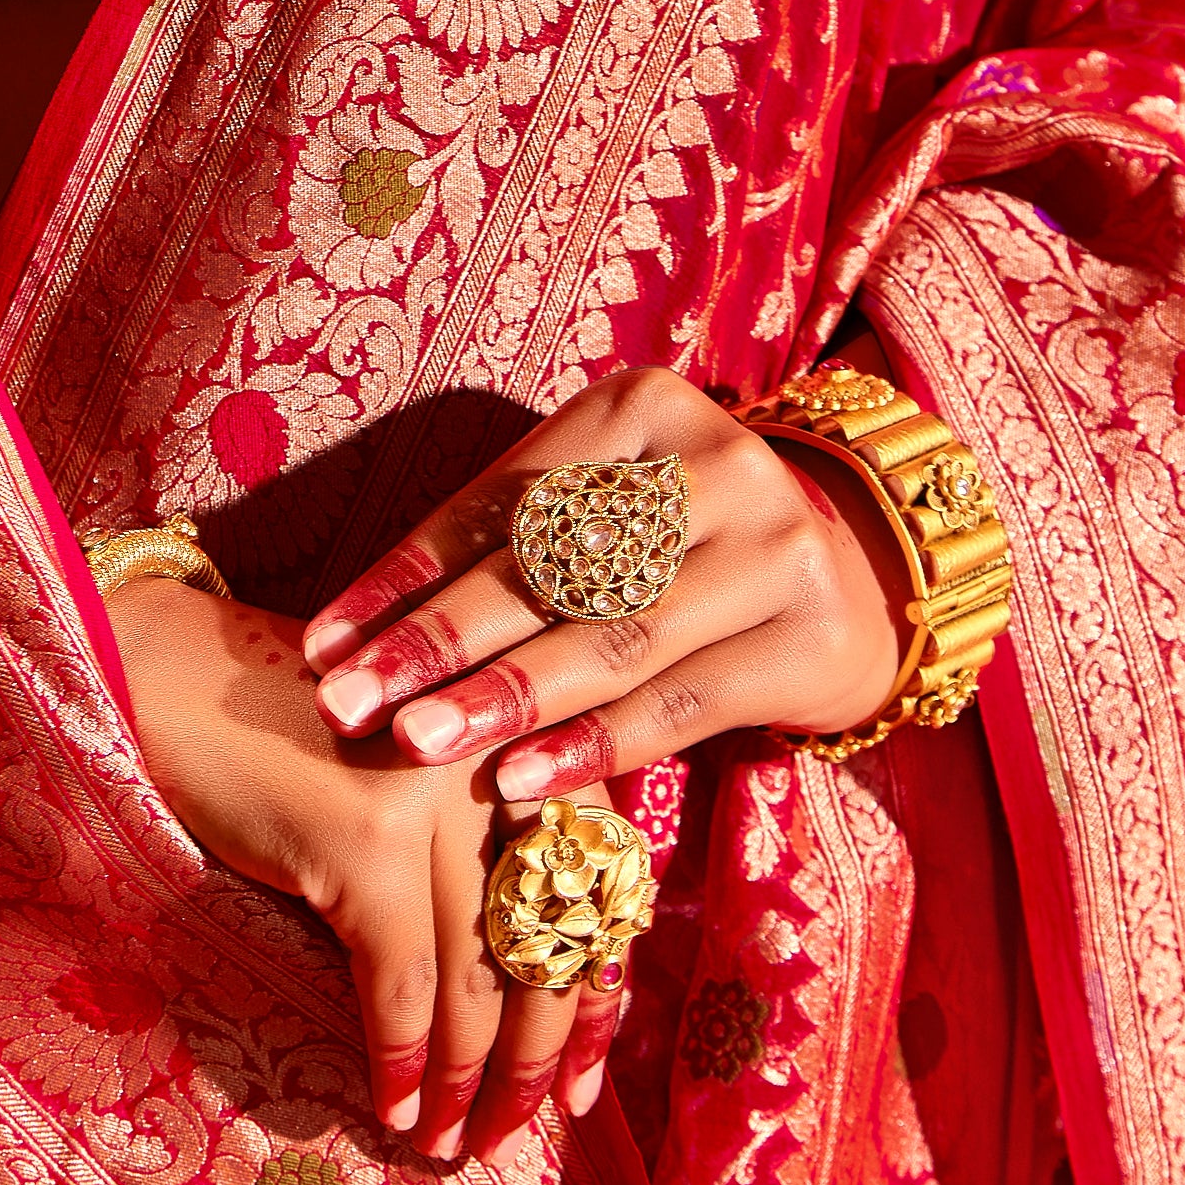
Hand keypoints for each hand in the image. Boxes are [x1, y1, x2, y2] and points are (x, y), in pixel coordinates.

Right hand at [106, 576, 615, 1161]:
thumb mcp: (414, 781)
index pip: (603, 897)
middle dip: (536, 1065)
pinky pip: (403, 982)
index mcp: (536, 741)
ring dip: (466, 1084)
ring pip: (481, 979)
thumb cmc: (293, 738)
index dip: (600, 1005)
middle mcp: (508, 759)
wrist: (174, 676)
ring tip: (448, 1147)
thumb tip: (525, 1013)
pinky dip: (403, 1063)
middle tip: (509, 1138)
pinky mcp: (367, 836)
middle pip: (553, 947)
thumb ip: (479, 854)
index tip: (585, 1094)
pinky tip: (395, 1112)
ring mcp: (441, 797)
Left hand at [300, 364, 903, 810]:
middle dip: (436, 640)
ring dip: (502, 695)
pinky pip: (678, 701)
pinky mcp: (809, 637)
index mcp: (644, 406)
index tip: (323, 645)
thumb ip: (511, 550)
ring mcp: (774, 546)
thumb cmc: (687, 546)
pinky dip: (591, 744)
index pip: (503, 500)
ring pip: (612, 635)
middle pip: (552, 566)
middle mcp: (716, 462)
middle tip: (348, 701)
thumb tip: (356, 637)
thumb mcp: (607, 511)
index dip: (405, 575)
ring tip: (414, 742)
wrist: (861, 575)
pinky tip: (518, 778)